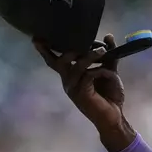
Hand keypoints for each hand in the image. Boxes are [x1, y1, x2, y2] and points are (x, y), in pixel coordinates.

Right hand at [33, 34, 134, 150]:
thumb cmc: (110, 95)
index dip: (45, 50)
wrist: (115, 115)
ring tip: (103, 50)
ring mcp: (73, 88)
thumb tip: (108, 35)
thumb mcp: (110, 71)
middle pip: (60, 61)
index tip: (36, 38)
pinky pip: (88, 75)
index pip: (54, 61)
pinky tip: (109, 74)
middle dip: (71, 49)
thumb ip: (109, 55)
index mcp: (71, 75)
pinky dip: (100, 70)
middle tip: (88, 42)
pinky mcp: (81, 94)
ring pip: (76, 66)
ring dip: (90, 56)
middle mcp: (68, 81)